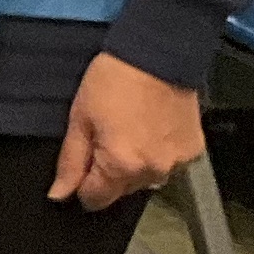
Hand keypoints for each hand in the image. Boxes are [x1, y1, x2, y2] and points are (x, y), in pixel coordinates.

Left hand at [52, 52, 201, 208]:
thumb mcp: (80, 119)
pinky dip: (157, 153)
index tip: (83, 162)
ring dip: (136, 164)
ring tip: (131, 128)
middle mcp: (153, 172)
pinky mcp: (194, 151)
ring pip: (146, 179)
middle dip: (109, 170)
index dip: (83, 184)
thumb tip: (59, 195)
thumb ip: (70, 162)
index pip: (96, 200)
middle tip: (107, 134)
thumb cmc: (114, 81)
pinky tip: (152, 128)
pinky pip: (168, 164)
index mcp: (121, 166)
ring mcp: (177, 164)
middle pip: (121, 190)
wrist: (158, 54)